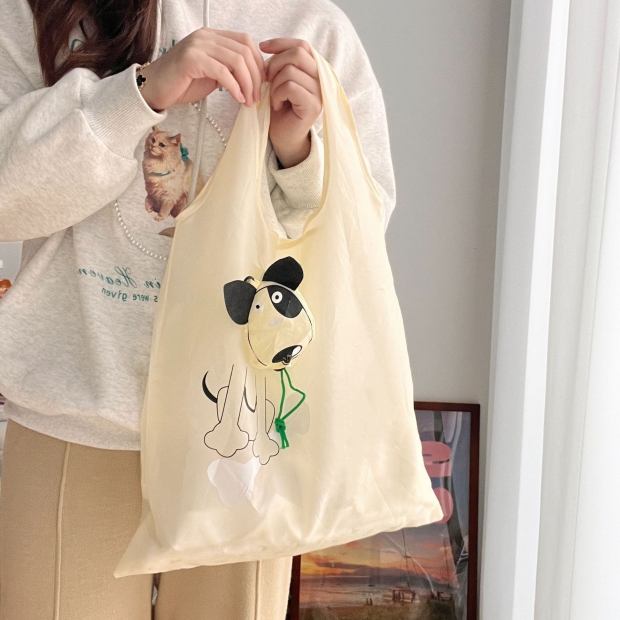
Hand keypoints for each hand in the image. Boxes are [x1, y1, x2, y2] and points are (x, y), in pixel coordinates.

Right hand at [139, 27, 265, 110]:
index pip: (245, 42)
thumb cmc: (182, 84)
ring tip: (249, 100)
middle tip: (257, 97)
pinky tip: (238, 99)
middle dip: (256, 77)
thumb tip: (252, 78)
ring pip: (236, 61)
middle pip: (244, 51)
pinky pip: (222, 72)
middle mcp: (206, 36)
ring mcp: (198, 45)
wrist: (155, 89)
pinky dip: (234, 87)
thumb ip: (229, 70)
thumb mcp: (212, 74)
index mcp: (212, 36)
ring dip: (247, 84)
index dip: (258, 63)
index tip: (262, 84)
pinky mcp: (192, 59)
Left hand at [258, 38, 322, 167]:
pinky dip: (277, 94)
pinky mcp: (313, 106)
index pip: (302, 45)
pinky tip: (277, 105)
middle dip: (275, 64)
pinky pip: (290, 87)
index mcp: (315, 70)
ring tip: (274, 98)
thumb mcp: (279, 79)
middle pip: (297, 54)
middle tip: (266, 80)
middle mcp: (322, 79)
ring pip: (291, 71)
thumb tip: (266, 46)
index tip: (262, 47)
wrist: (283, 137)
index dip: (281, 43)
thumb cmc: (280, 108)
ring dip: (274, 84)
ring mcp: (320, 93)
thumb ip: (280, 63)